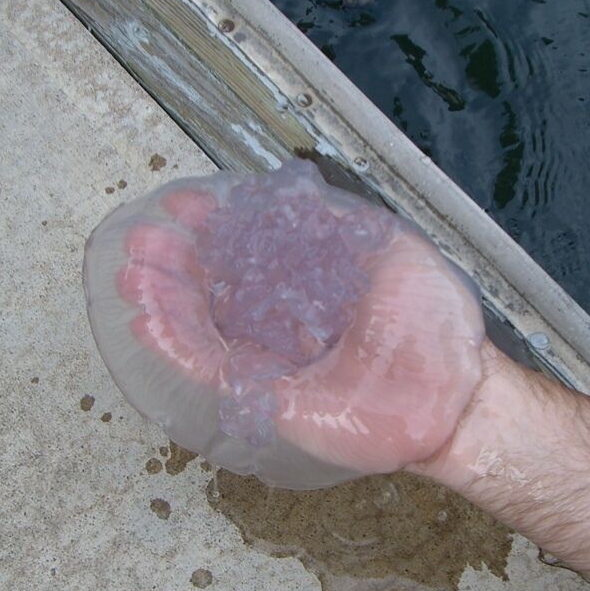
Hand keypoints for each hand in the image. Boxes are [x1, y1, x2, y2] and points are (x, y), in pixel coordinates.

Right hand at [84, 172, 486, 486]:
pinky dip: (177, 344)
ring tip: (133, 273)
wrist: (456, 390)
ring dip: (163, 300)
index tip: (185, 204)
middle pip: (212, 290)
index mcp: (309, 286)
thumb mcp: (389, 249)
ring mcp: (272, 361)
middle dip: (174, 262)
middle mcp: (283, 323)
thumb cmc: (433, 326)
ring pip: (202, 329)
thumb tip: (288, 191)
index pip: (244, 254)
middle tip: (144, 237)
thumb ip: (336, 224)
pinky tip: (148, 319)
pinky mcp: (267, 399)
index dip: (211, 228)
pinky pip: (212, 371)